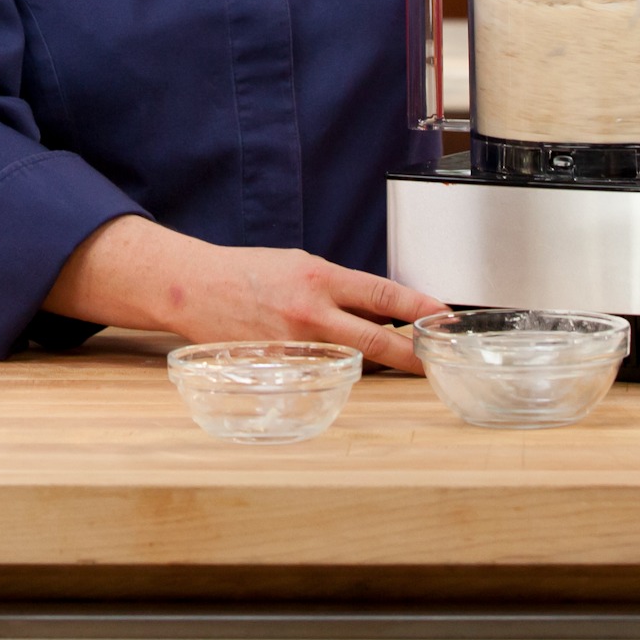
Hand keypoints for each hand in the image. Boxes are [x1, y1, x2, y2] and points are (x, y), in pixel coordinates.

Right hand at [44, 215, 443, 372]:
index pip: (382, 294)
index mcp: (319, 278)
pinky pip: (320, 374)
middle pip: (376, 340)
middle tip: (437, 362)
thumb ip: (338, 288)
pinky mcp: (280, 368)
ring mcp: (295, 345)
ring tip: (400, 363)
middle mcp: (311, 313)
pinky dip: (337, 372)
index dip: (419, 307)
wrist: (195, 288)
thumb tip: (377, 307)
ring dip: (377, 364)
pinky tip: (344, 369)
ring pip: (352, 362)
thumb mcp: (300, 264)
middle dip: (413, 354)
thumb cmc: (249, 272)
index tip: (445, 317)